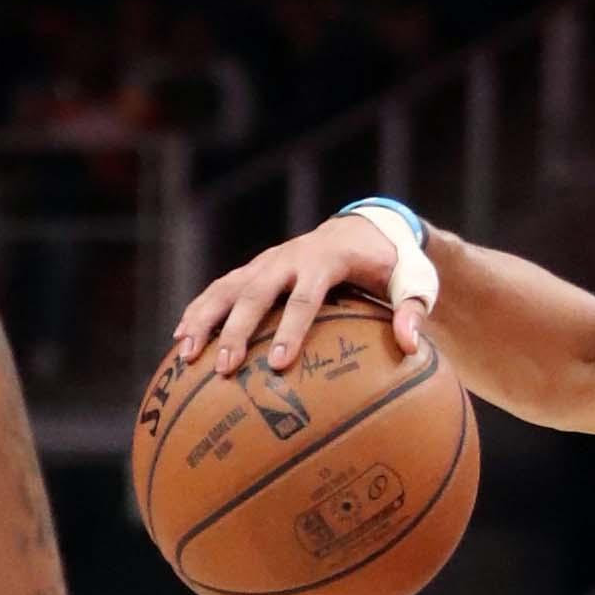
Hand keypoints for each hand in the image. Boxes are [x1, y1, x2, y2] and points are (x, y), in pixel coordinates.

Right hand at [173, 211, 429, 376]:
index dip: (292, 329)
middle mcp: (289, 257)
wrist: (367, 227)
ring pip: (227, 288)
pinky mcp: (254, 268)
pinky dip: (199, 311)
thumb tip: (411, 347)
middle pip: (256, 293)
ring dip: (204, 320)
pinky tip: (181, 340)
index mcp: (327, 260)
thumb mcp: (413, 283)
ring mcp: (267, 261)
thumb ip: (412, 311)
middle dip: (238, 331)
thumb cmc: (393, 264)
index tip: (280, 363)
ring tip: (186, 357)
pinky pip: (220, 289)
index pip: (305, 297)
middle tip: (226, 367)